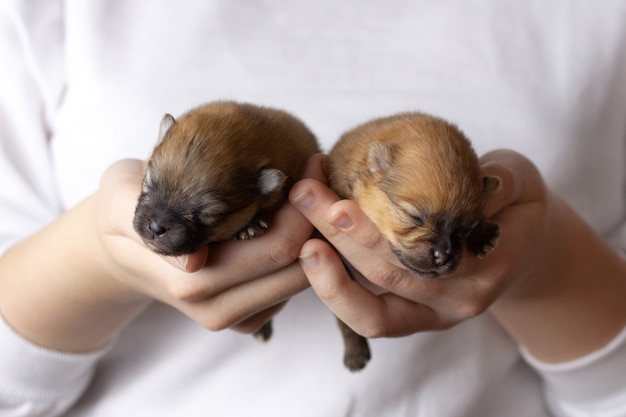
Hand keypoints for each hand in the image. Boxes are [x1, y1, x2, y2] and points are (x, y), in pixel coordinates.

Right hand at [0, 157, 314, 352]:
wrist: (118, 248)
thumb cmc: (124, 210)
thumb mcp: (121, 199)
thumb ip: (147, 221)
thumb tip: (190, 261)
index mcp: (192, 281)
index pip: (277, 249)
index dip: (304, 206)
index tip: (312, 161)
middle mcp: (217, 308)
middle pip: (299, 267)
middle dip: (318, 217)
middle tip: (318, 168)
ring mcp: (235, 316)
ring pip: (303, 280)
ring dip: (316, 234)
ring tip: (312, 185)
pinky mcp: (248, 316)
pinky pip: (293, 288)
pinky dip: (306, 253)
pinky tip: (296, 215)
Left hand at [290, 150, 625, 361]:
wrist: (517, 242)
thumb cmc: (513, 205)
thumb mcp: (520, 183)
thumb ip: (505, 181)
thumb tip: (485, 178)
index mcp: (484, 269)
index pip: (421, 254)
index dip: (376, 233)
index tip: (338, 204)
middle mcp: (454, 302)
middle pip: (385, 275)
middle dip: (337, 235)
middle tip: (304, 194)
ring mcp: (428, 316)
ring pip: (367, 307)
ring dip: (325, 268)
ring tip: (295, 227)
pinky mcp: (407, 319)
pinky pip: (366, 318)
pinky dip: (334, 292)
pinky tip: (310, 253)